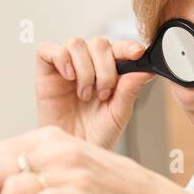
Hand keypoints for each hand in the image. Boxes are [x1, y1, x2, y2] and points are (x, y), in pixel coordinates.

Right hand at [37, 36, 154, 149]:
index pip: (119, 48)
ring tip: (84, 94)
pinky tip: (69, 78)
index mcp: (109, 70)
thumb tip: (146, 70)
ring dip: (85, 69)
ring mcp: (67, 66)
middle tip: (103, 94)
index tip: (137, 53)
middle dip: (105, 68)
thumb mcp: (118, 113)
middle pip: (98, 43)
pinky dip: (61, 59)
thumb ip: (130, 89)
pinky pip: (48, 49)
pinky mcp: (46, 72)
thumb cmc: (96, 134)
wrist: (73, 150)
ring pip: (76, 43)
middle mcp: (89, 64)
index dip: (128, 46)